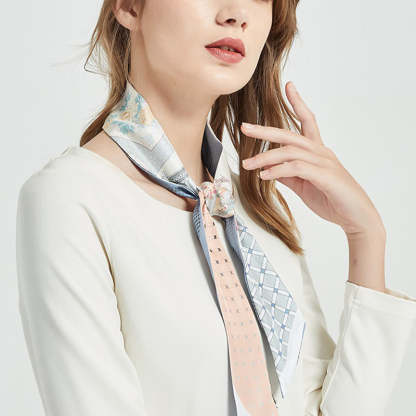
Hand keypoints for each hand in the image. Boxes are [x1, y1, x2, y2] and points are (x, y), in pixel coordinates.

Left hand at [240, 81, 384, 236]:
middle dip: (266, 130)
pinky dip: (278, 170)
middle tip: (245, 127)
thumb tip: (269, 170)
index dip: (298, 103)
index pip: (308, 121)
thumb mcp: (304, 185)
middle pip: (291, 134)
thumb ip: (288, 175)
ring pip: (290, 151)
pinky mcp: (325, 176)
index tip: (289, 86)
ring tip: (248, 164)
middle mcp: (321, 152)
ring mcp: (324, 163)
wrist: (356, 217)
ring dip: (265, 157)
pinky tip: (264, 175)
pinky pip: (297, 168)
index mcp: (317, 152)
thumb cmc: (332, 199)